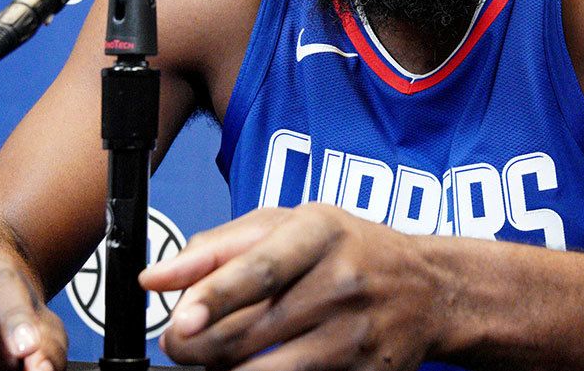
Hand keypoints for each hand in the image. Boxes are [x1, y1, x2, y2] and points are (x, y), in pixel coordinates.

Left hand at [141, 203, 442, 370]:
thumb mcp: (288, 225)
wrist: (430, 289)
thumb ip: (216, 248)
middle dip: (196, 348)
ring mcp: (356, 335)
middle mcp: (342, 281)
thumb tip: (154, 279)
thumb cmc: (346, 249)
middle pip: (251, 332)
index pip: (261, 270)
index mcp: (320, 232)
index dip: (215, 298)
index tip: (179, 322)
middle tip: (177, 344)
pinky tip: (256, 367)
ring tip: (213, 359)